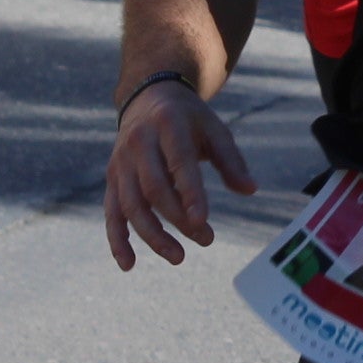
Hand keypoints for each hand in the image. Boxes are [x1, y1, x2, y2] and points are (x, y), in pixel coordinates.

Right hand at [104, 85, 257, 269]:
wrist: (147, 97)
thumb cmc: (189, 119)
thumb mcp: (214, 129)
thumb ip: (231, 160)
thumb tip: (250, 190)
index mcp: (168, 125)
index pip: (178, 163)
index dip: (189, 194)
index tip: (202, 222)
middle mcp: (138, 142)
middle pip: (154, 189)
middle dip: (178, 219)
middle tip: (206, 240)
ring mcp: (121, 162)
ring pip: (131, 205)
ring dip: (152, 235)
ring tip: (178, 257)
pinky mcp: (112, 178)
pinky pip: (112, 212)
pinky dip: (117, 240)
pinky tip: (129, 265)